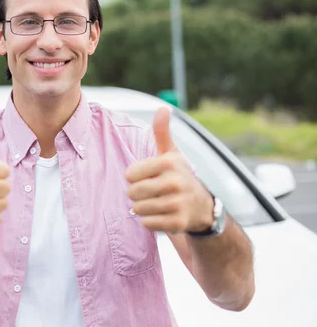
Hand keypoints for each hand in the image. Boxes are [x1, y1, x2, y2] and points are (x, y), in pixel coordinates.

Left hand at [125, 107, 213, 233]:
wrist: (202, 207)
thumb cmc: (179, 176)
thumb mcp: (171, 154)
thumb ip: (162, 132)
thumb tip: (163, 108)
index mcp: (169, 163)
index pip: (130, 174)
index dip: (135, 178)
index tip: (147, 177)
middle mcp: (175, 182)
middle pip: (132, 192)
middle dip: (137, 195)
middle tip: (150, 193)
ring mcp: (178, 203)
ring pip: (138, 209)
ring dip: (142, 209)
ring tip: (155, 203)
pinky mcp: (178, 223)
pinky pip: (147, 223)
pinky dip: (149, 221)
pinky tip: (161, 215)